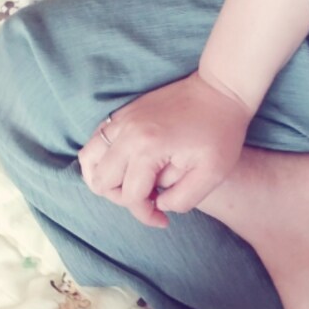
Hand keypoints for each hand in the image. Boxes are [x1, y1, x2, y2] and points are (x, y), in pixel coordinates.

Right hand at [78, 71, 251, 227]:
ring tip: (130, 185)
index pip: (130, 196)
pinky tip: (127, 166)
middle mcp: (127, 132)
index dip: (145, 215)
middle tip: (149, 199)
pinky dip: (103, 158)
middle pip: (101, 181)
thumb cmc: (220, 131)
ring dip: (105, 179)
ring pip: (88, 158)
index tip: (163, 220)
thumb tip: (158, 204)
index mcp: (147, 147)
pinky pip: (96, 140)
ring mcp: (122, 119)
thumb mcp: (212, 174)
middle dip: (123, 199)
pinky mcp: (123, 112)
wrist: (220, 89)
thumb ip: (182, 199)